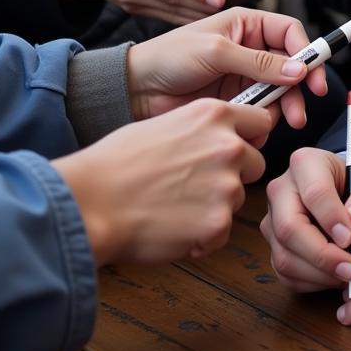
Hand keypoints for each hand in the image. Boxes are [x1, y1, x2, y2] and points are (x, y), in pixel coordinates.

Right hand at [53, 99, 273, 266]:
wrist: (89, 202)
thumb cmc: (115, 164)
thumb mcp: (165, 124)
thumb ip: (202, 129)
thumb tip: (221, 137)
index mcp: (214, 115)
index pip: (261, 121)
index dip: (249, 138)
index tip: (236, 150)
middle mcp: (228, 146)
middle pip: (256, 163)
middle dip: (235, 175)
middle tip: (197, 185)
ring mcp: (226, 185)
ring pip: (238, 199)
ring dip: (216, 206)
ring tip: (175, 207)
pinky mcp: (218, 222)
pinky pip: (222, 232)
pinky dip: (203, 235)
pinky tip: (173, 228)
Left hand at [126, 7, 327, 127]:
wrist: (136, 91)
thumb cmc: (169, 58)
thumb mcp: (216, 53)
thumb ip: (258, 62)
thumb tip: (298, 70)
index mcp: (246, 25)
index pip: (289, 33)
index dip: (307, 51)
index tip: (313, 75)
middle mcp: (250, 48)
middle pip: (291, 64)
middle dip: (301, 85)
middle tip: (306, 105)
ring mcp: (245, 76)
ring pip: (281, 90)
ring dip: (287, 106)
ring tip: (286, 122)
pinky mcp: (237, 101)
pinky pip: (263, 110)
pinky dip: (266, 119)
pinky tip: (259, 128)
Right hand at [261, 147, 350, 291]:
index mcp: (306, 163)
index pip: (313, 193)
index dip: (331, 218)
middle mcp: (282, 190)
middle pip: (289, 227)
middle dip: (321, 254)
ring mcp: (273, 220)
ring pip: (285, 255)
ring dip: (319, 273)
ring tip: (349, 274)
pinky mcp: (273, 247)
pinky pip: (285, 273)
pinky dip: (312, 282)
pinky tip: (335, 277)